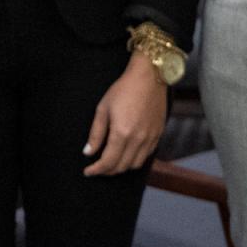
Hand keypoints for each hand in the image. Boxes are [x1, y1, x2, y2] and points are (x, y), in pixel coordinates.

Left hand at [83, 57, 168, 176]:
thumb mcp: (103, 108)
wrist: (150, 76)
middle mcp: (138, 139)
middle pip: (121, 167)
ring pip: (135, 165)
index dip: (96, 170)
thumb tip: (88, 152)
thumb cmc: (124, 89)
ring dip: (122, 167)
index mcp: (122, 133)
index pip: (107, 162)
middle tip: (97, 167)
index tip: (88, 171)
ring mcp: (150, 137)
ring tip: (112, 161)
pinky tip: (128, 152)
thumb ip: (96, 133)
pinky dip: (135, 159)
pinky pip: (147, 155)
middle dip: (107, 171)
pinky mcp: (158, 133)